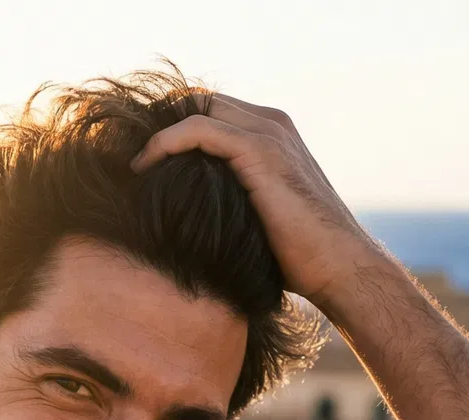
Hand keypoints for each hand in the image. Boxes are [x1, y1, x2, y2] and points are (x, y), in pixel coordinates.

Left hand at [131, 93, 385, 310]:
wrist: (339, 267)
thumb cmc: (300, 258)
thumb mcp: (258, 218)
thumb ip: (231, 200)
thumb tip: (187, 219)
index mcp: (273, 134)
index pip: (211, 111)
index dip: (172, 128)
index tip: (140, 159)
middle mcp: (272, 124)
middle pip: (200, 102)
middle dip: (160, 124)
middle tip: (129, 158)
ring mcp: (268, 134)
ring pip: (196, 109)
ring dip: (157, 131)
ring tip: (131, 163)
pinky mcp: (259, 152)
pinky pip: (198, 131)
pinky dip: (165, 143)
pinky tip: (142, 168)